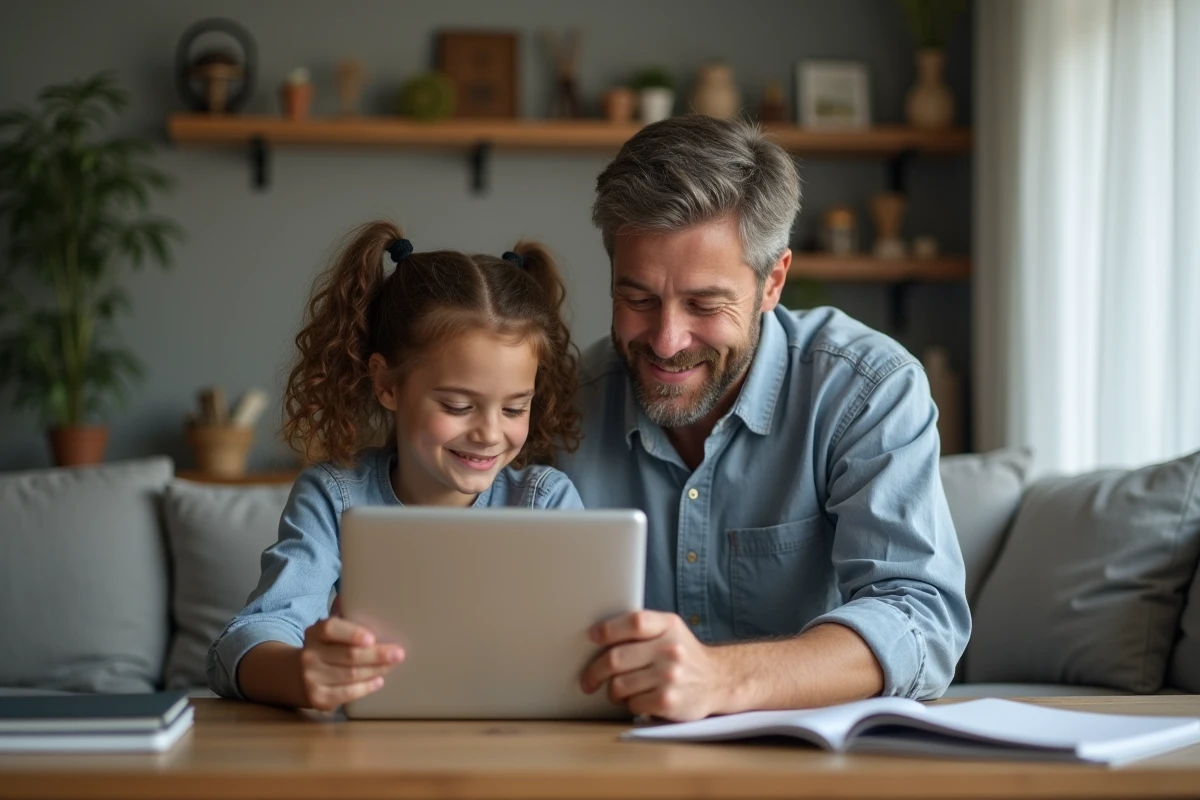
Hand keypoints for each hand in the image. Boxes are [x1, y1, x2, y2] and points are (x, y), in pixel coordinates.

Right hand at [299, 616, 404, 710]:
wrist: (296, 676)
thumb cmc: (325, 648)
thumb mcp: (329, 632)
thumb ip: (345, 616)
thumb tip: (361, 598)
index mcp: (314, 633)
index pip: (331, 629)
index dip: (352, 633)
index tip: (372, 638)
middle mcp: (310, 655)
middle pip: (348, 655)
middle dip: (376, 655)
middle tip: (398, 654)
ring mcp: (312, 678)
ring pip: (350, 675)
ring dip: (376, 670)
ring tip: (392, 665)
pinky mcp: (318, 698)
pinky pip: (347, 693)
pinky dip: (366, 687)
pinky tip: (378, 681)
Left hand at [580, 610, 728, 721]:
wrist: (718, 681)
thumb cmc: (683, 655)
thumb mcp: (670, 631)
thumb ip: (642, 628)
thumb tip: (598, 634)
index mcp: (668, 625)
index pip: (634, 622)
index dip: (608, 630)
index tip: (592, 637)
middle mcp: (671, 649)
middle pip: (616, 658)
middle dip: (594, 672)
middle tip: (588, 680)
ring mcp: (670, 676)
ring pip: (619, 685)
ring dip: (613, 691)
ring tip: (619, 691)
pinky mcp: (669, 701)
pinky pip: (632, 704)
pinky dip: (630, 704)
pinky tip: (639, 700)